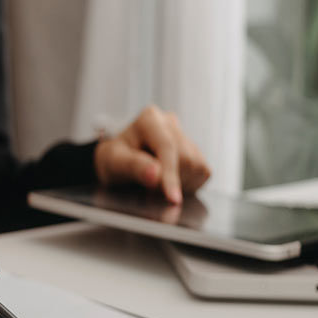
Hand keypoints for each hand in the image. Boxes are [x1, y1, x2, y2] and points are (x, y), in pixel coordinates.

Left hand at [94, 105, 211, 203]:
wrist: (119, 162)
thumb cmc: (114, 159)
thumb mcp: (114, 162)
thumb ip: (133, 166)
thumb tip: (155, 174)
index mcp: (150, 119)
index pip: (167, 147)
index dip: (171, 175)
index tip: (173, 198)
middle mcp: (170, 123)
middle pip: (185, 158)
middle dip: (170, 180)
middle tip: (150, 189)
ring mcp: (185, 136)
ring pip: (197, 166)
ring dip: (179, 183)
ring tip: (157, 182)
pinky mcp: (197, 152)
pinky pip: (203, 172)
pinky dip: (188, 184)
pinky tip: (170, 181)